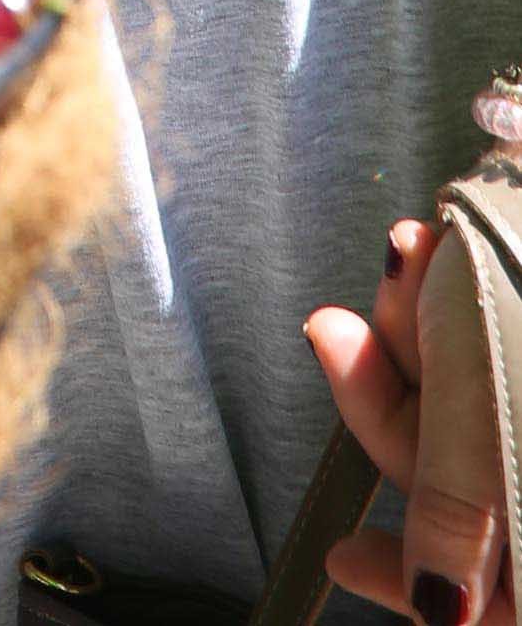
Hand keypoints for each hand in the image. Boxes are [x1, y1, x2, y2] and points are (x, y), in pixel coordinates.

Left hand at [308, 212, 514, 622]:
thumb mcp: (481, 407)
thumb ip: (454, 510)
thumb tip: (433, 609)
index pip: (499, 598)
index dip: (421, 585)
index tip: (342, 554)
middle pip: (460, 490)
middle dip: (389, 402)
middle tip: (336, 327)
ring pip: (455, 414)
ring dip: (408, 337)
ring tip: (403, 251)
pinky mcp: (514, 355)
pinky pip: (466, 362)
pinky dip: (429, 314)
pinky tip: (416, 248)